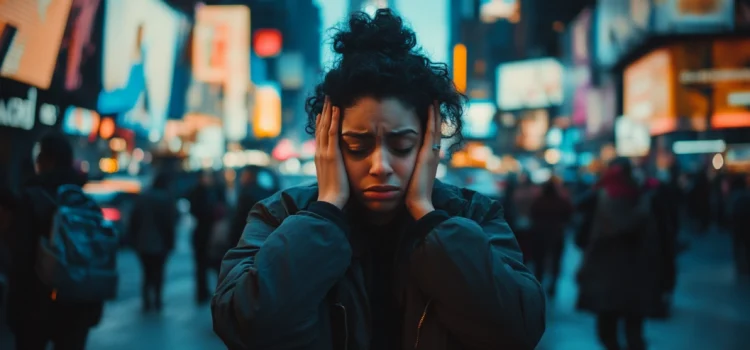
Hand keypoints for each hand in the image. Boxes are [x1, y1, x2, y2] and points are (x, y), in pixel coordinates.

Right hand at [315, 97, 348, 208]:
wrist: (331, 201)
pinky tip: (336, 109)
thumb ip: (334, 168)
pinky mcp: (332, 154)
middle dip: (324, 111)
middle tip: (326, 98)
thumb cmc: (335, 194)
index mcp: (320, 157)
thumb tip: (338, 165)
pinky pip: (332, 133)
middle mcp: (319, 152)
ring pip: (325, 126)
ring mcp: (324, 152)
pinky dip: (334, 120)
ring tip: (330, 98)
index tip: (323, 111)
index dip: (321, 122)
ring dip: (328, 111)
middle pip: (320, 127)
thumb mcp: (333, 177)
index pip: (320, 135)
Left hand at [406, 101, 441, 219]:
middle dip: (434, 116)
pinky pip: (432, 131)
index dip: (429, 125)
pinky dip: (433, 118)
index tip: (427, 113)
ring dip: (435, 113)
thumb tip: (395, 168)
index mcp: (427, 161)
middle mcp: (432, 155)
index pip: (429, 139)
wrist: (418, 204)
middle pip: (435, 130)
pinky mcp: (430, 153)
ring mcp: (432, 153)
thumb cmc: (410, 197)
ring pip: (435, 127)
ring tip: (434, 99)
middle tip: (434, 100)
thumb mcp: (408, 180)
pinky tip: (431, 105)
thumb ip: (406, 172)